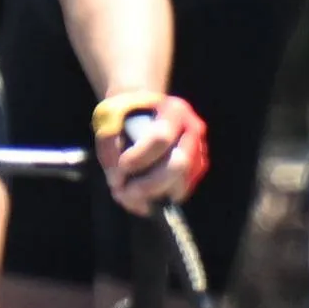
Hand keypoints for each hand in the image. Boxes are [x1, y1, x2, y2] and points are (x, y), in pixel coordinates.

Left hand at [91, 91, 205, 211]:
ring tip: (128, 196)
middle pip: (179, 164)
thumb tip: (117, 182)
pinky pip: (181, 190)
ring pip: (182, 183)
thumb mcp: (109, 120)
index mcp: (174, 110)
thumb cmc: (124, 113)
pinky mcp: (197, 168)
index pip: (161, 138)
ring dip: (152, 195)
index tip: (120, 167)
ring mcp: (199, 149)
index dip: (139, 157)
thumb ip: (109, 146)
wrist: (142, 110)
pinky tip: (141, 196)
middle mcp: (193, 130)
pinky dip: (160, 197)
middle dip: (150, 184)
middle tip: (124, 192)